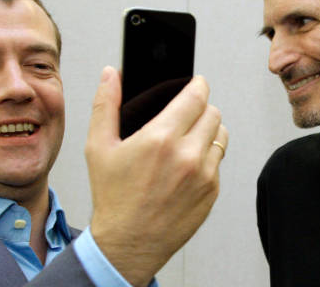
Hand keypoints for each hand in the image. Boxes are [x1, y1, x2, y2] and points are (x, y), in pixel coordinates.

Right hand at [85, 66, 227, 286]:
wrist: (128, 243)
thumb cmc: (112, 197)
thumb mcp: (99, 147)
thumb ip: (106, 105)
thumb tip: (111, 75)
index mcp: (161, 138)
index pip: (197, 96)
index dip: (198, 85)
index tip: (196, 84)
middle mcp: (188, 154)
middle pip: (213, 112)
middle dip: (201, 109)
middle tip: (187, 115)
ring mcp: (204, 175)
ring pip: (221, 136)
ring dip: (209, 131)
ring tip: (190, 138)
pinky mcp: (212, 192)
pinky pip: (219, 162)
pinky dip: (208, 158)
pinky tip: (187, 166)